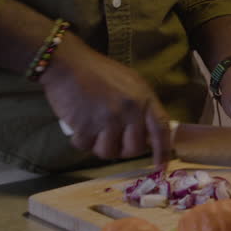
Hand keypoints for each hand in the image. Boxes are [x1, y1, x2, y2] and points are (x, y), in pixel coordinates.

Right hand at [42, 34, 172, 164]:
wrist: (67, 63)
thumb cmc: (98, 71)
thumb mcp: (130, 82)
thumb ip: (141, 105)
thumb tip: (148, 132)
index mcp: (144, 98)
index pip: (161, 129)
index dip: (163, 151)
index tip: (161, 166)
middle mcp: (130, 110)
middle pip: (134, 148)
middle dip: (123, 149)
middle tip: (112, 139)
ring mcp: (108, 119)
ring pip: (109, 152)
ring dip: (99, 146)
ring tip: (93, 131)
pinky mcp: (86, 126)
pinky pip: (86, 147)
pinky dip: (81, 141)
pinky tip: (78, 127)